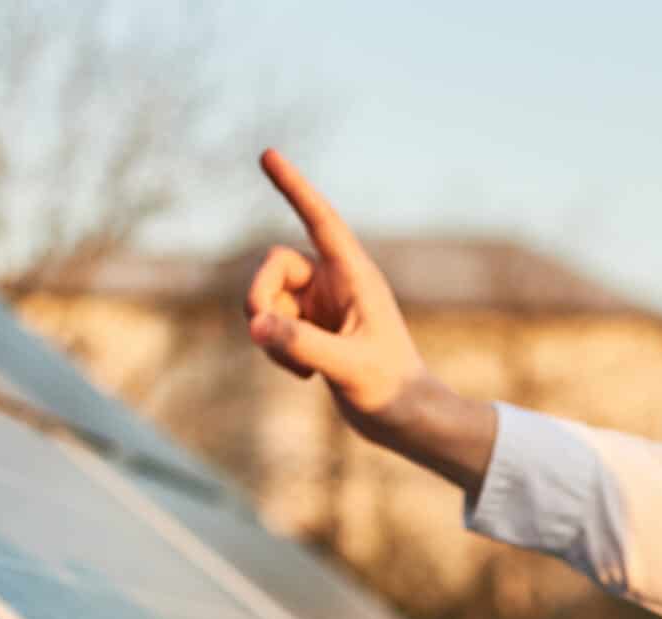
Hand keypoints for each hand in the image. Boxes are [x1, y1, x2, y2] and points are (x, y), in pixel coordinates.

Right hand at [246, 148, 424, 426]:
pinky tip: (304, 376)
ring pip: (266, 298)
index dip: (294, 187)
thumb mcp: (348, 367)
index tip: (268, 155)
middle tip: (261, 331)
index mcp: (355, 275)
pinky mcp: (310, 329)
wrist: (405, 419)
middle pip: (273, 265)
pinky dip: (275, 348)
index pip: (319, 219)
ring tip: (299, 368)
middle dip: (258, 296)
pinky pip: (269, 325)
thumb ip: (302, 345)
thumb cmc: (391, 389)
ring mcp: (320, 305)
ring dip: (268, 331)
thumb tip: (255, 325)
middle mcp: (336, 283)